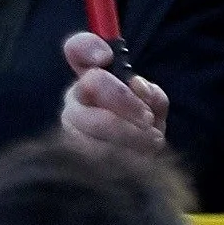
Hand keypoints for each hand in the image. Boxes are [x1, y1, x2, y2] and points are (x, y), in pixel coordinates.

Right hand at [57, 30, 166, 154]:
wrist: (136, 177)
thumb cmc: (142, 134)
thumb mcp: (153, 110)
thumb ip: (150, 93)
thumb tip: (137, 86)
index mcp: (92, 80)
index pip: (78, 49)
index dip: (89, 47)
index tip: (107, 57)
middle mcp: (75, 100)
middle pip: (92, 83)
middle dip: (125, 101)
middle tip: (149, 120)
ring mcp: (70, 129)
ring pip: (96, 122)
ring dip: (131, 135)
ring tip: (150, 144)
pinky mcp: (74, 157)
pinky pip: (99, 152)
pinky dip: (125, 156)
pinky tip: (136, 161)